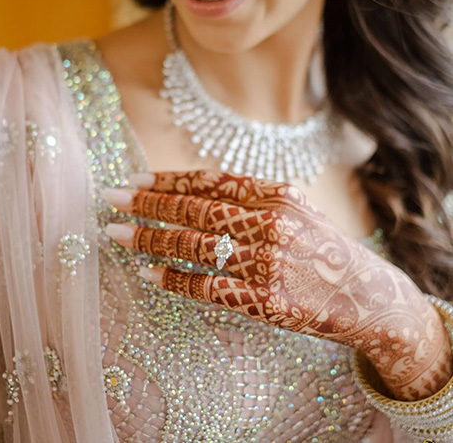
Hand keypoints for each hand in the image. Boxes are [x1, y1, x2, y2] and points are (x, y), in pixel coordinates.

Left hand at [103, 170, 450, 400]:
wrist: (365, 294)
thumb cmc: (322, 247)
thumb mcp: (294, 208)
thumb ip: (250, 197)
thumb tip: (194, 187)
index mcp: (276, 195)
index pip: (211, 181)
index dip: (168, 179)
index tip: (135, 178)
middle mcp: (271, 223)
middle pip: (196, 208)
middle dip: (148, 203)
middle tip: (112, 199)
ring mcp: (269, 262)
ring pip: (196, 245)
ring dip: (152, 239)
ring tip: (119, 235)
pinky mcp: (267, 300)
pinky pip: (209, 287)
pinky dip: (175, 280)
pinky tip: (149, 275)